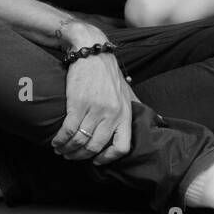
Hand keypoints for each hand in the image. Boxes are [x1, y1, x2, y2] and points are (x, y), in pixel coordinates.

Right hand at [52, 50, 134, 165]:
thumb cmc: (108, 74)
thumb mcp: (126, 91)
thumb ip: (136, 107)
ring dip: (67, 149)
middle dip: (81, 156)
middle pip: (96, 146)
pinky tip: (56, 141)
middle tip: (72, 156)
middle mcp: (112, 113)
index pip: (122, 146)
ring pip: (80, 140)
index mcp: (125, 113)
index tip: (96, 160)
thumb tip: (157, 121)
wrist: (92, 52)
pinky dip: (60, 140)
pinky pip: (68, 130)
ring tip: (60, 150)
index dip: (108, 158)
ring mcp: (95, 109)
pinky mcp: (78, 103)